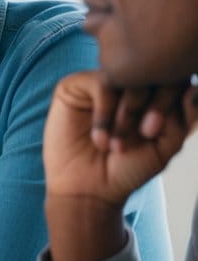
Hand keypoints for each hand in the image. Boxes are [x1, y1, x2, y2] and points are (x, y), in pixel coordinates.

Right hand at [42, 72, 197, 260]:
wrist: (88, 189)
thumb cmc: (126, 169)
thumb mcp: (165, 146)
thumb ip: (184, 118)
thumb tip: (194, 86)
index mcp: (150, 94)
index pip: (173, 75)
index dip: (173, 97)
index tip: (156, 131)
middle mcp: (125, 84)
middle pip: (151, 71)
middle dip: (152, 106)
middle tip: (144, 134)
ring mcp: (100, 83)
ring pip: (125, 76)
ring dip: (127, 112)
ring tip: (118, 144)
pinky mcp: (74, 87)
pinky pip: (100, 83)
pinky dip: (104, 112)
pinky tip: (99, 138)